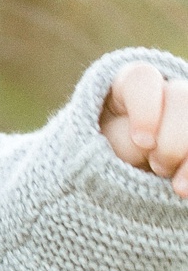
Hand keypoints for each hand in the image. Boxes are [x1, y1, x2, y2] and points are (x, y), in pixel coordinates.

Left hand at [99, 64, 187, 197]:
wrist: (110, 192)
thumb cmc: (96, 168)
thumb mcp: (92, 156)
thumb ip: (110, 144)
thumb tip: (140, 143)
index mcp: (126, 89)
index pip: (142, 78)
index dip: (146, 109)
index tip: (142, 142)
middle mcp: (163, 96)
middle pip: (182, 97)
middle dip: (173, 138)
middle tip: (157, 166)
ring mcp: (184, 118)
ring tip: (177, 187)